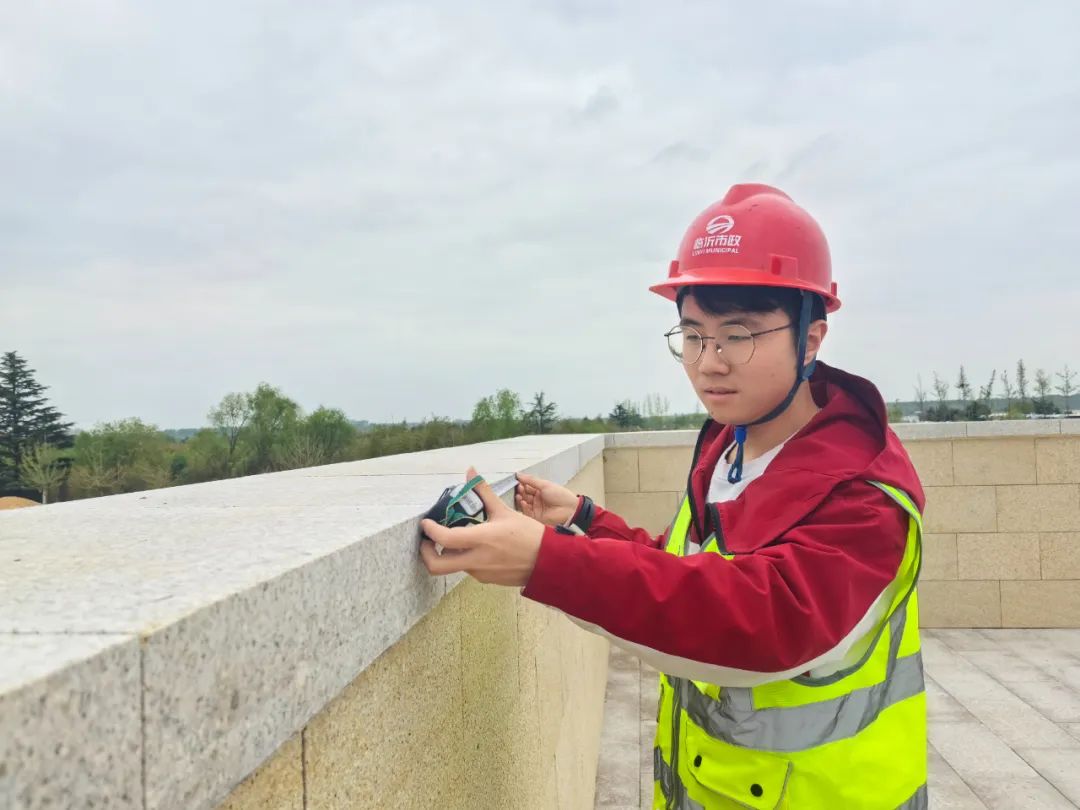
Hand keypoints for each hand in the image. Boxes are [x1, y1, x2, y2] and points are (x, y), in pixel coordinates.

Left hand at [420, 466, 545, 586]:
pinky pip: (468, 568)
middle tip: (427, 540)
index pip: (444, 539)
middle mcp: (476, 559)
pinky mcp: (486, 579)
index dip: (430, 531)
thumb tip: (470, 470)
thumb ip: (483, 491)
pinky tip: (475, 547)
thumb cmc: (528, 534)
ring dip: (449, 553)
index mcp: (480, 539)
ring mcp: (480, 573)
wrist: (548, 562)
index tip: (426, 523)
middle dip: (426, 554)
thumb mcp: (504, 511)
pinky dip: (465, 558)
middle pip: (437, 566)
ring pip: (454, 566)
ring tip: (457, 538)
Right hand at [514, 472, 578, 526]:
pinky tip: (523, 502)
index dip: (522, 484)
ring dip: (521, 498)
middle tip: (519, 487)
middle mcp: (538, 499)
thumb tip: (520, 475)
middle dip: (521, 491)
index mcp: (542, 490)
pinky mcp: (536, 516)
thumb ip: (531, 480)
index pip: (528, 486)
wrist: (569, 510)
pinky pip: (527, 512)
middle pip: (525, 494)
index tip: (517, 480)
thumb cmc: (562, 496)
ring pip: (524, 503)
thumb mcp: (545, 484)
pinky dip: (523, 507)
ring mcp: (537, 507)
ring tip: (519, 494)